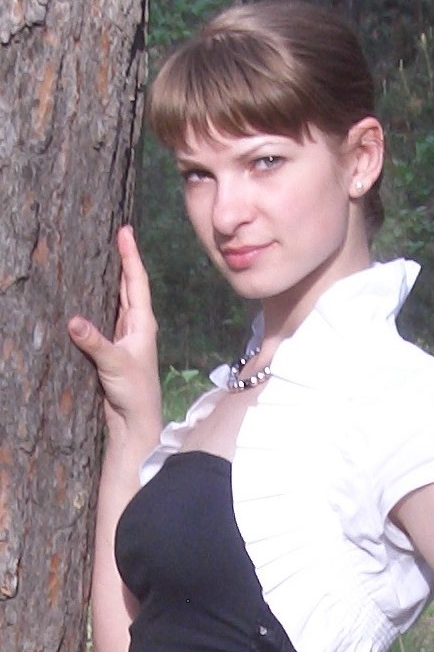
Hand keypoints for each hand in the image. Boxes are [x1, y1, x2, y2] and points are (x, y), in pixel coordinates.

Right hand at [68, 226, 160, 429]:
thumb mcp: (114, 364)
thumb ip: (94, 342)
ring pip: (116, 299)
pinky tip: (87, 294)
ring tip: (100, 254)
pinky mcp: (111, 348)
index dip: (130, 255)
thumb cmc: (134, 392)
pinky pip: (105, 316)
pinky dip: (98, 301)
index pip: (136, 281)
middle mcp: (135, 325)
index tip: (125, 230)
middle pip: (128, 285)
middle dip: (122, 260)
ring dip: (110, 278)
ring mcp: (124, 336)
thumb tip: (72, 320)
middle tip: (113, 233)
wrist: (134, 421)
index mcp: (142, 323)